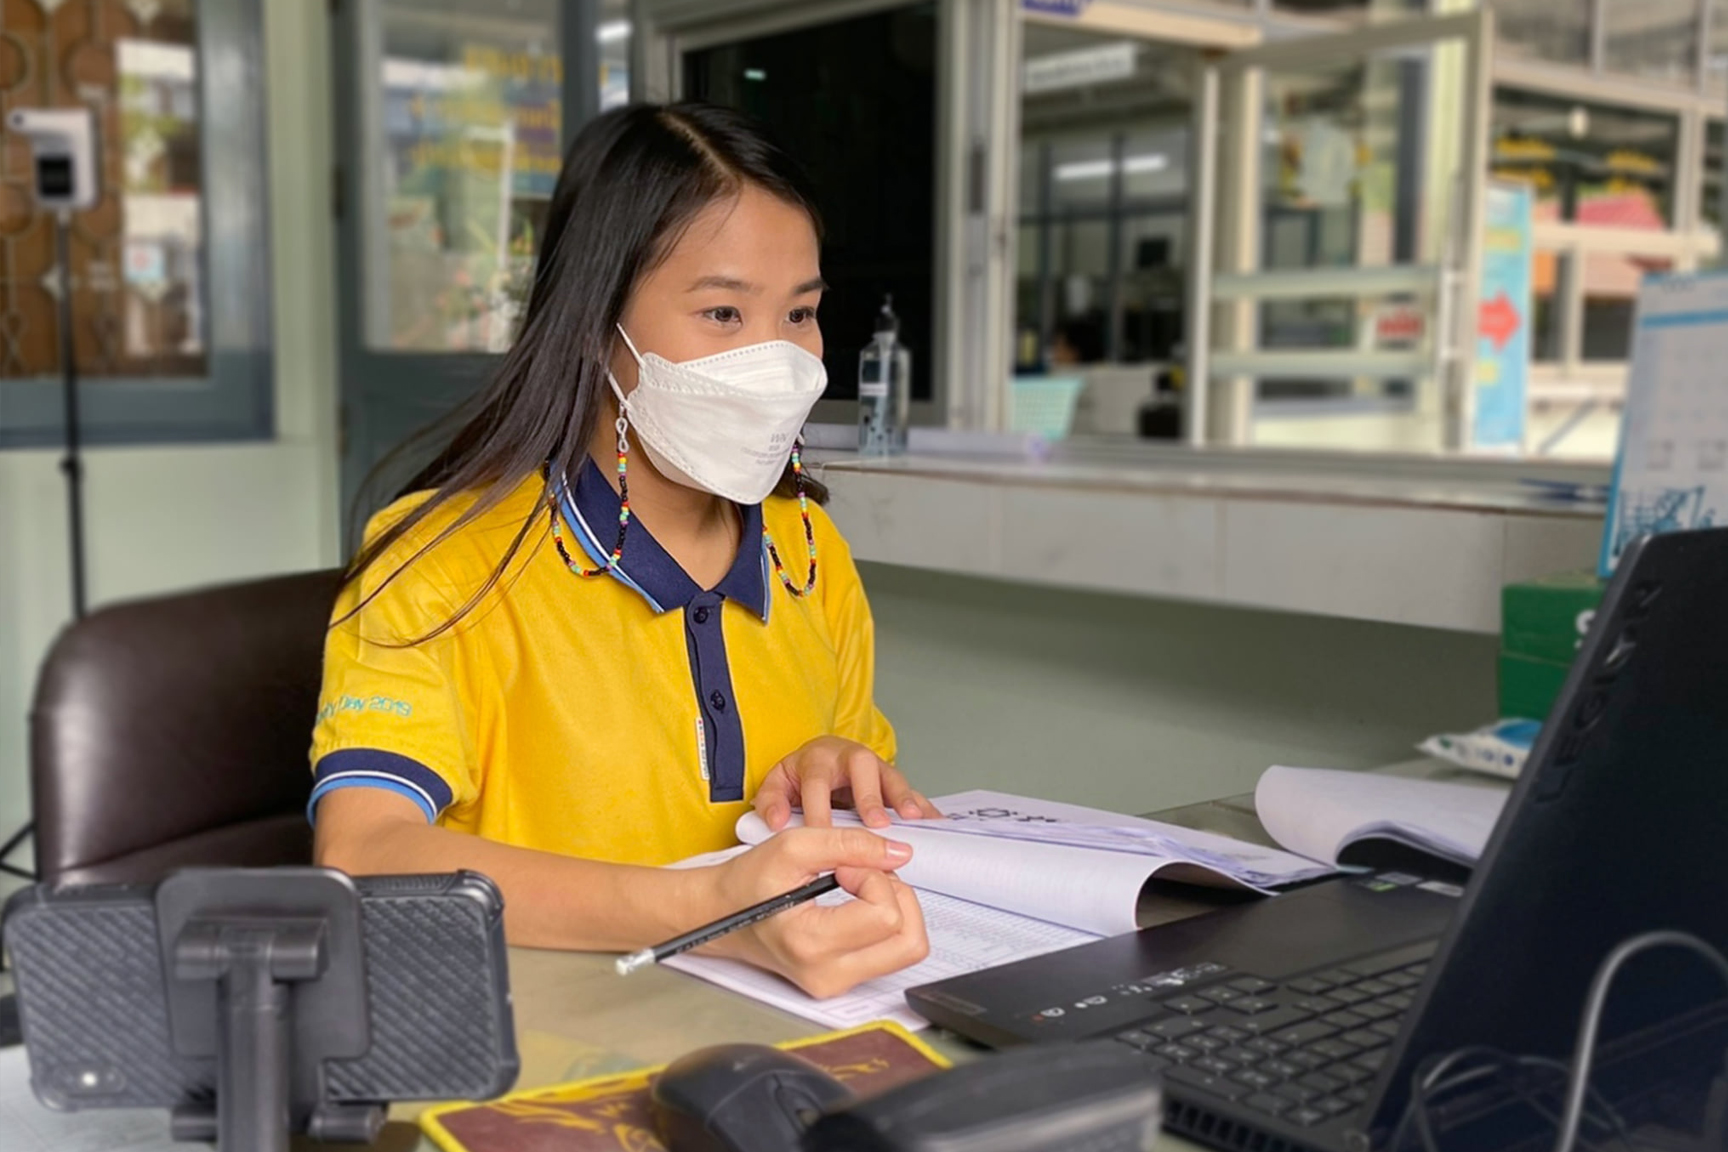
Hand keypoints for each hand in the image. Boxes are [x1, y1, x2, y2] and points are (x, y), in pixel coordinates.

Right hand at [705, 827, 928, 997]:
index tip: (844, 867)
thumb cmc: (748, 883)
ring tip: (862, 890)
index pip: (885, 915)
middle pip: (909, 941)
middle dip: (898, 896)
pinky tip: (858, 906)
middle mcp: (827, 975)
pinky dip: (886, 924)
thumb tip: (899, 854)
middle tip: (864, 877)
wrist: (721, 914)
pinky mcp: (842, 983)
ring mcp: (836, 984)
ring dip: (897, 909)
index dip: (874, 877)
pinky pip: (892, 954)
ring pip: (908, 949)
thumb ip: (850, 844)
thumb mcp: (794, 846)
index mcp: (811, 944)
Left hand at [755, 736, 941, 829]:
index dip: (820, 810)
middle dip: (869, 796)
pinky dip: (922, 806)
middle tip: (877, 825)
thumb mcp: (777, 784)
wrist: (818, 761)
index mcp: (816, 758)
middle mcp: (847, 756)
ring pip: (890, 774)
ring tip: (913, 819)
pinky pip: (910, 790)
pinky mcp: (891, 779)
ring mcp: (873, 766)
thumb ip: (771, 801)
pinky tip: (933, 822)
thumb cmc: (799, 778)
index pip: (817, 783)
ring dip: (902, 797)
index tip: (823, 836)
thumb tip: (776, 821)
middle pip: (861, 766)